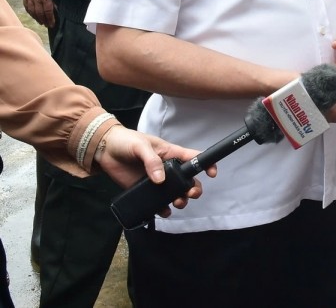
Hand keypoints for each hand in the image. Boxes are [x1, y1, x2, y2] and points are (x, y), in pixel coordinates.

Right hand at [22, 0, 54, 27]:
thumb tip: (62, 8)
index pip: (48, 12)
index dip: (51, 19)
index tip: (53, 25)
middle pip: (40, 14)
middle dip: (44, 21)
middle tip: (48, 25)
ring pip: (33, 12)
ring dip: (37, 18)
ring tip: (42, 22)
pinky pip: (27, 7)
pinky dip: (30, 13)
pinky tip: (34, 16)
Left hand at [94, 126, 213, 214]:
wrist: (104, 151)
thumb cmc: (126, 142)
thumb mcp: (141, 147)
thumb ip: (152, 161)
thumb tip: (160, 180)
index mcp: (171, 154)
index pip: (194, 157)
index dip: (206, 164)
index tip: (212, 174)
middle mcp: (167, 169)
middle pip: (188, 180)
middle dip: (194, 189)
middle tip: (190, 194)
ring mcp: (156, 181)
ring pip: (175, 193)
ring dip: (180, 200)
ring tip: (176, 203)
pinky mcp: (144, 191)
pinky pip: (157, 202)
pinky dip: (162, 209)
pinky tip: (162, 211)